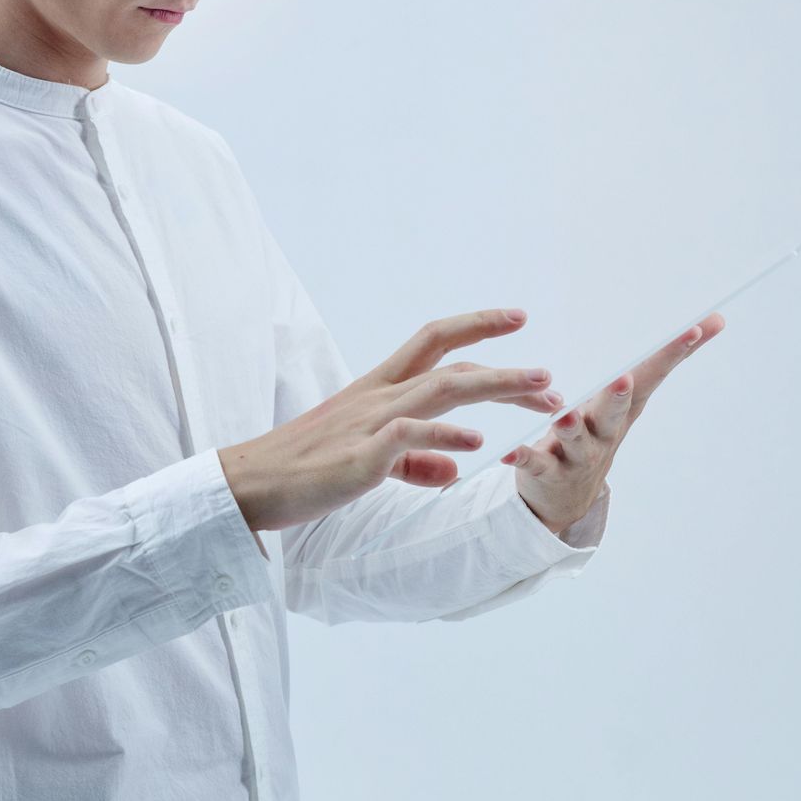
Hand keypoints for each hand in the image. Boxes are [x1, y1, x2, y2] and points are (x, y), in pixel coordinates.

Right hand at [220, 307, 566, 532]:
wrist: (251, 483)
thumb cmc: (305, 469)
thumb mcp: (367, 461)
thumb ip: (413, 462)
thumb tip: (454, 469)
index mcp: (377, 389)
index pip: (432, 342)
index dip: (476, 325)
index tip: (518, 318)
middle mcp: (378, 396)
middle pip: (450, 362)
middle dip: (505, 366)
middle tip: (549, 378)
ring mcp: (369, 422)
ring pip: (441, 389)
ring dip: (495, 385)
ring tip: (538, 390)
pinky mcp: (360, 456)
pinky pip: (408, 436)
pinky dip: (444, 436)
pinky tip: (475, 443)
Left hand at [503, 313, 727, 533]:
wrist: (566, 497)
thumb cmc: (596, 433)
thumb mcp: (625, 400)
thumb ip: (652, 367)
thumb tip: (712, 322)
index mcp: (621, 409)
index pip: (652, 375)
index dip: (674, 353)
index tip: (697, 326)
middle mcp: (603, 432)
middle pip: (614, 412)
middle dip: (619, 395)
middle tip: (623, 379)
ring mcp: (576, 454)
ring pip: (575, 438)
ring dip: (570, 426)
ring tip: (564, 416)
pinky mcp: (547, 470)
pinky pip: (534, 462)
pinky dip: (522, 456)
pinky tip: (508, 451)